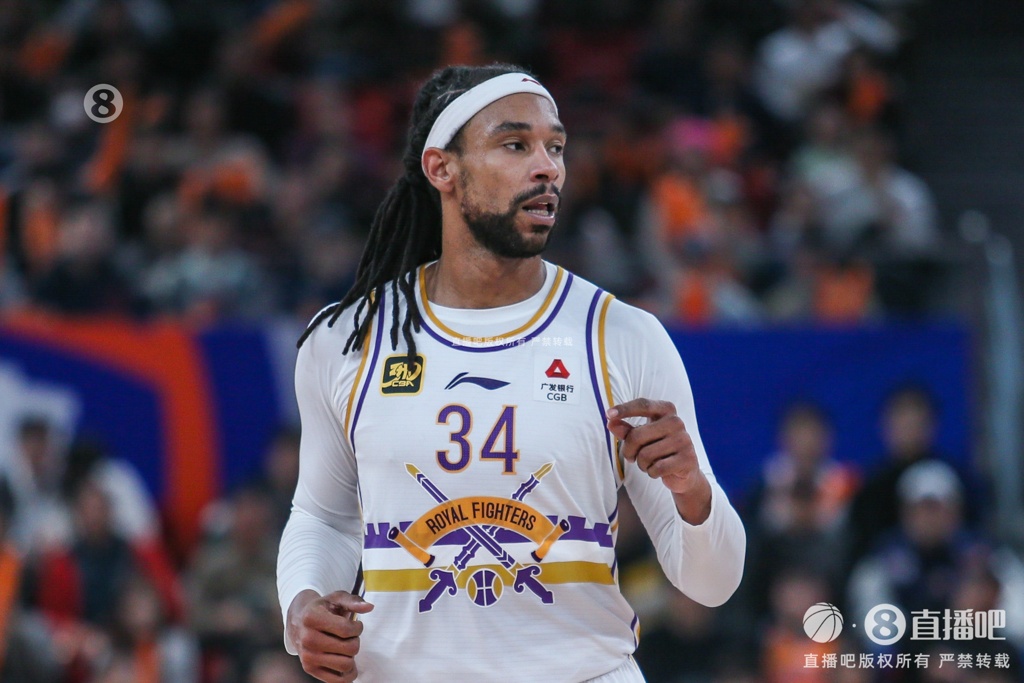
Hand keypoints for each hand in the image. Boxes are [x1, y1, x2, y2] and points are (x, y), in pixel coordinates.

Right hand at [288, 589, 374, 681]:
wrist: (299, 623)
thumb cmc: (322, 610)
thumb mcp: (336, 599)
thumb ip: (353, 601)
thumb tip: (369, 607)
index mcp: (312, 618)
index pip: (347, 629)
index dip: (358, 628)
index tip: (356, 625)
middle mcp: (307, 638)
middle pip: (350, 649)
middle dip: (355, 641)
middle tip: (349, 637)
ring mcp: (308, 656)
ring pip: (346, 665)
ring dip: (351, 657)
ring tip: (345, 648)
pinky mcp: (309, 669)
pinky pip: (337, 681)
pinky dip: (347, 674)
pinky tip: (346, 662)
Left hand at [607, 398, 711, 524]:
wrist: (683, 471)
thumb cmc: (658, 449)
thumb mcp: (641, 437)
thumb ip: (626, 430)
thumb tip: (610, 422)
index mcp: (666, 410)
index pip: (643, 405)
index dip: (624, 409)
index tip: (608, 415)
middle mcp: (676, 422)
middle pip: (637, 435)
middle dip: (628, 451)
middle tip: (631, 457)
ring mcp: (684, 440)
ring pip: (645, 455)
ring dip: (641, 464)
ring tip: (649, 463)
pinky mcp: (687, 459)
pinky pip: (657, 468)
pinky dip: (652, 473)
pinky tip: (658, 471)